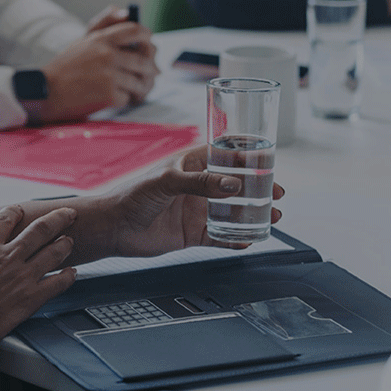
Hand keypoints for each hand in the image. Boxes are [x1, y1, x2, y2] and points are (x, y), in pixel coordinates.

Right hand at [0, 205, 78, 341]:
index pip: (6, 218)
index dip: (15, 211)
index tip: (21, 210)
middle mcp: (8, 256)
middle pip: (41, 229)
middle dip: (58, 218)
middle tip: (69, 214)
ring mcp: (23, 276)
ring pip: (54, 252)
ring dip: (65, 244)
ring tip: (70, 241)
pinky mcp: (31, 298)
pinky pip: (58, 283)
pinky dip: (68, 276)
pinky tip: (72, 273)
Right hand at [37, 6, 159, 121]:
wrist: (46, 92)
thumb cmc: (66, 67)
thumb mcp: (83, 41)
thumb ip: (104, 24)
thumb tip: (124, 11)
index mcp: (102, 40)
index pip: (136, 30)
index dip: (147, 37)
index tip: (148, 43)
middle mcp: (108, 55)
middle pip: (145, 60)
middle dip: (149, 69)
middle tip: (149, 74)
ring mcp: (110, 76)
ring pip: (140, 81)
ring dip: (140, 87)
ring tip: (135, 89)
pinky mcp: (110, 95)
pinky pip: (129, 97)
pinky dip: (125, 99)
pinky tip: (117, 98)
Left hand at [76, 154, 287, 256]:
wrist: (112, 228)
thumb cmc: (132, 195)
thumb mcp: (167, 181)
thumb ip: (200, 183)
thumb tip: (233, 185)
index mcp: (193, 163)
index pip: (227, 152)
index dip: (249, 151)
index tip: (270, 154)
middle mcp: (200, 186)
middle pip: (238, 183)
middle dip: (260, 186)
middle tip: (278, 192)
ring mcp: (198, 210)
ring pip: (235, 211)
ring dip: (255, 213)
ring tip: (272, 217)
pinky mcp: (194, 233)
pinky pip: (222, 236)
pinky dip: (237, 239)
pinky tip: (250, 240)